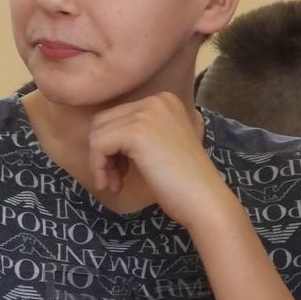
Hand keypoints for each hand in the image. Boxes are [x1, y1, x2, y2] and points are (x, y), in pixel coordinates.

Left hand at [87, 93, 229, 226]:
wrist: (203, 199)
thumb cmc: (183, 181)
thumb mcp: (161, 144)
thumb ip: (138, 132)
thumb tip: (98, 136)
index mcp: (164, 100)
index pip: (118, 115)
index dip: (112, 145)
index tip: (122, 170)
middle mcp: (155, 100)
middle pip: (104, 121)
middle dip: (103, 152)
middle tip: (116, 178)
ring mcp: (146, 114)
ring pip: (97, 133)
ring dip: (100, 162)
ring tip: (115, 183)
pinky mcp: (136, 132)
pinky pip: (98, 146)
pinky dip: (98, 167)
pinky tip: (113, 185)